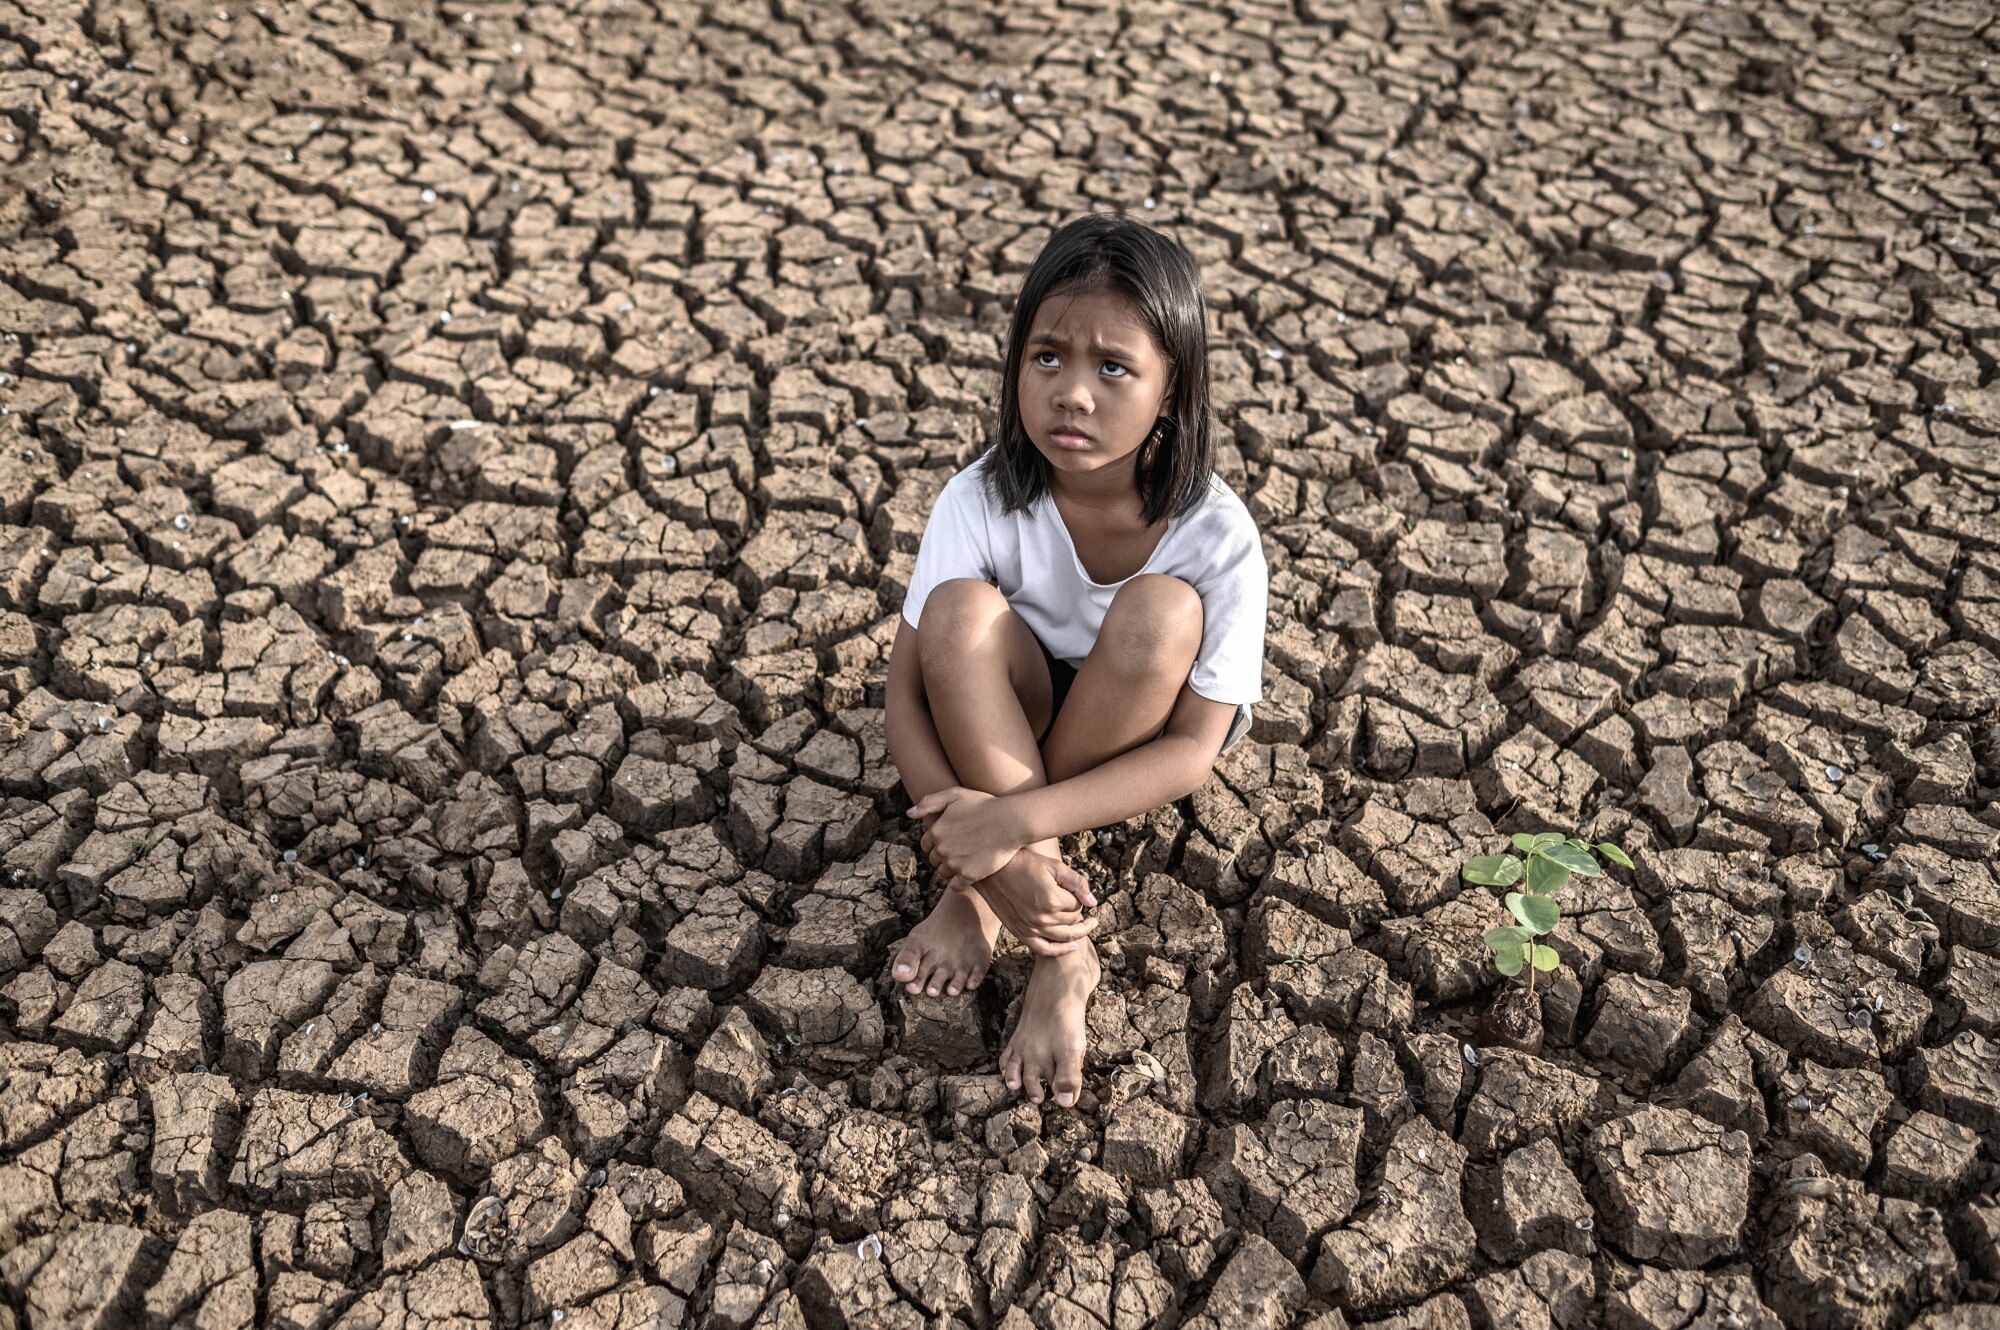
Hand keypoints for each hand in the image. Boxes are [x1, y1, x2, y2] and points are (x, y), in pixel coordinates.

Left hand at [909, 786, 1030, 887]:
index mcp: (936, 831)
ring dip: (951, 870)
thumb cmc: (985, 805)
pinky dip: (960, 882)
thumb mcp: (955, 795)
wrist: (1011, 821)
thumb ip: (929, 802)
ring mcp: (954, 863)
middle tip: (960, 851)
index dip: (936, 844)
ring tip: (966, 862)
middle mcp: (942, 849)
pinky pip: (955, 886)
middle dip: (943, 856)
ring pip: (944, 873)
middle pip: (934, 860)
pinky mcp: (968, 875)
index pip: (926, 845)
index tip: (949, 842)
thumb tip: (909, 814)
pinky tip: (970, 874)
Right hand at [972, 846, 1098, 956]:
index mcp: (1053, 900)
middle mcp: (1043, 918)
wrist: (992, 870)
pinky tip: (1072, 946)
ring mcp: (1031, 928)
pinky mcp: (1020, 932)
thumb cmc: (1023, 863)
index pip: (1077, 906)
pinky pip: (1044, 949)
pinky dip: (1059, 951)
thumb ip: (1077, 883)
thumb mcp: (1054, 866)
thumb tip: (1093, 902)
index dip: (1079, 898)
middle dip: (1079, 914)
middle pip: (1072, 922)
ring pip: (1063, 937)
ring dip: (1078, 932)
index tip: (1073, 891)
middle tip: (1085, 908)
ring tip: (1087, 925)